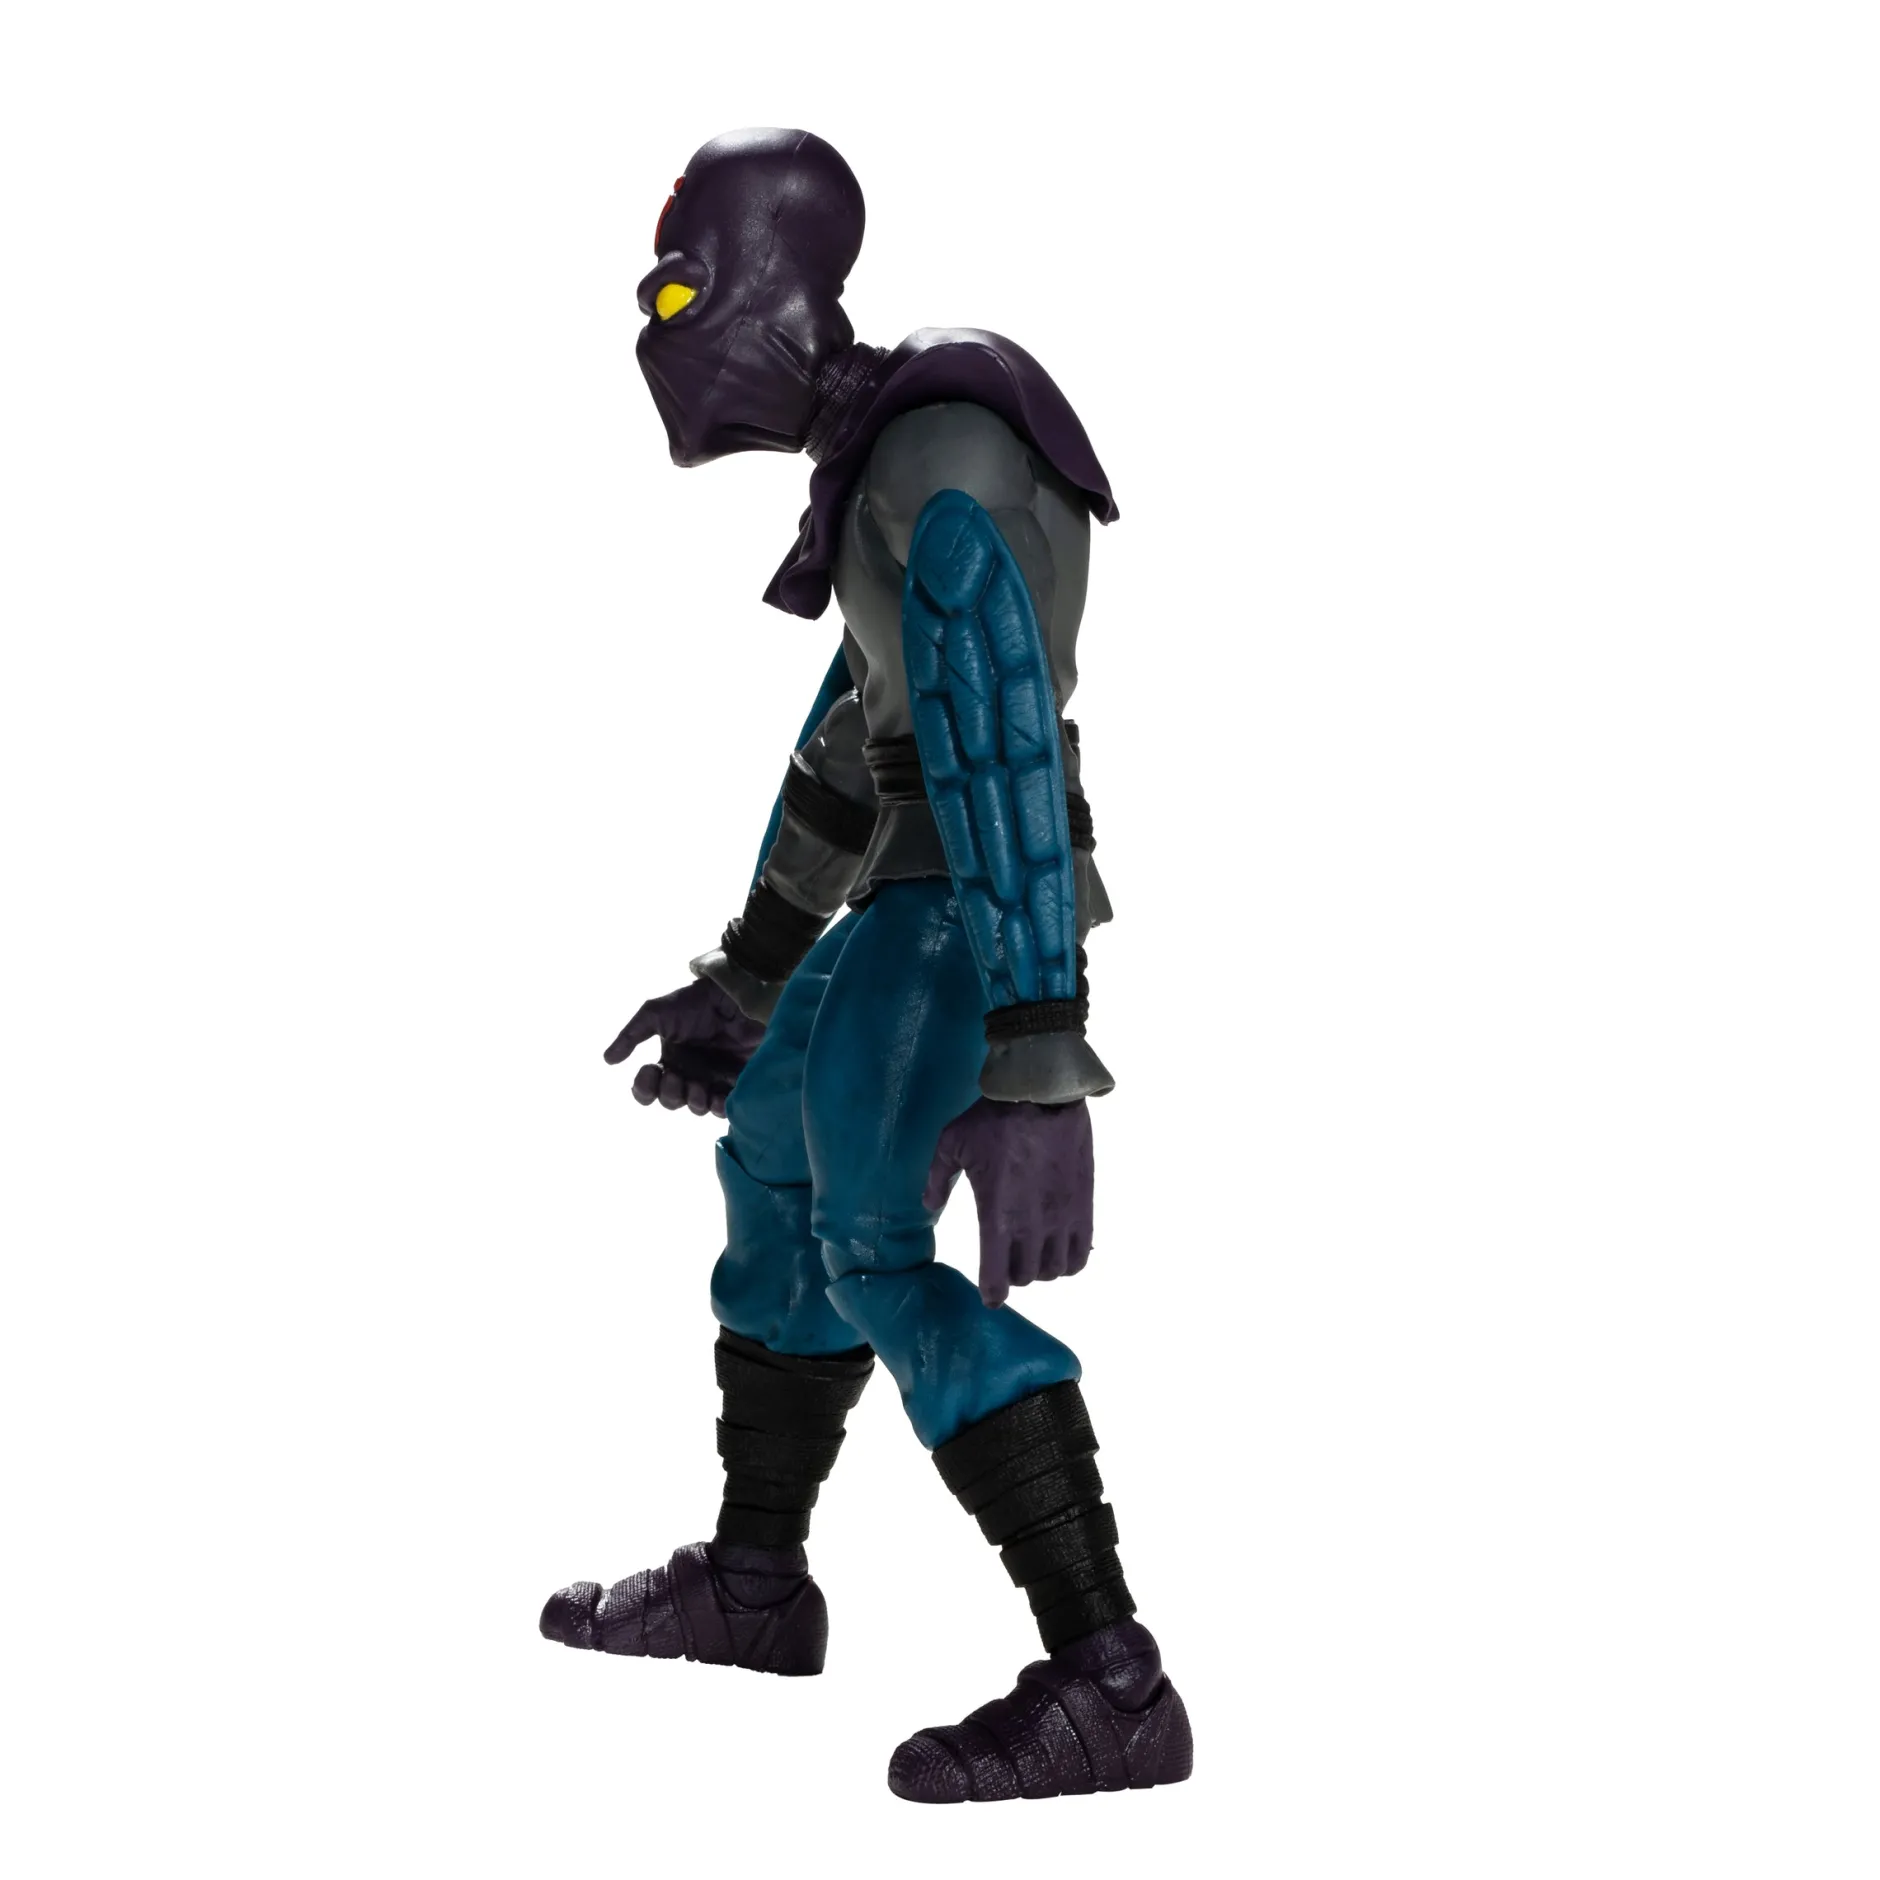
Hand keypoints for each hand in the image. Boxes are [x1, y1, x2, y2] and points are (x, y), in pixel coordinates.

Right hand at [604, 980, 765, 1116]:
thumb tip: (608, 1060)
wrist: (733, 996)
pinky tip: (717, 1098)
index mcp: (668, 1061)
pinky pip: (726, 1106)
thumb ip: (631, 1035)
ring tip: (698, 1087)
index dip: (643, 1089)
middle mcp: (688, 1074)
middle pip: (671, 1101)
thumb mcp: (655, 1013)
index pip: (648, 1089)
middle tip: (675, 1075)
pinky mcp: (736, 1081)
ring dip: (693, 1102)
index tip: (647, 1070)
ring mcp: (713, 1079)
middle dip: (669, 1093)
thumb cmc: (694, 1003)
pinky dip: (719, 1108)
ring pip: (697, 1107)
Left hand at [923, 1097, 1093, 1306]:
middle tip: (1007, 1257)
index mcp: (996, 1217)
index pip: (996, 1278)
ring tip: (1034, 1251)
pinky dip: (1070, 1260)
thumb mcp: (951, 1143)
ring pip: (1055, 1271)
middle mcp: (1031, 1226)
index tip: (990, 1294)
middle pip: (1026, 1278)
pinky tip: (1060, 1248)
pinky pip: (1082, 1253)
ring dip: (1042, 1267)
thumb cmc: (992, 1118)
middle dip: (1014, 1274)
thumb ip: (936, 1179)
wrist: (1043, 1093)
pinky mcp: (1084, 1206)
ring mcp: (1061, 1218)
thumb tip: (929, 1205)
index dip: (992, 1293)